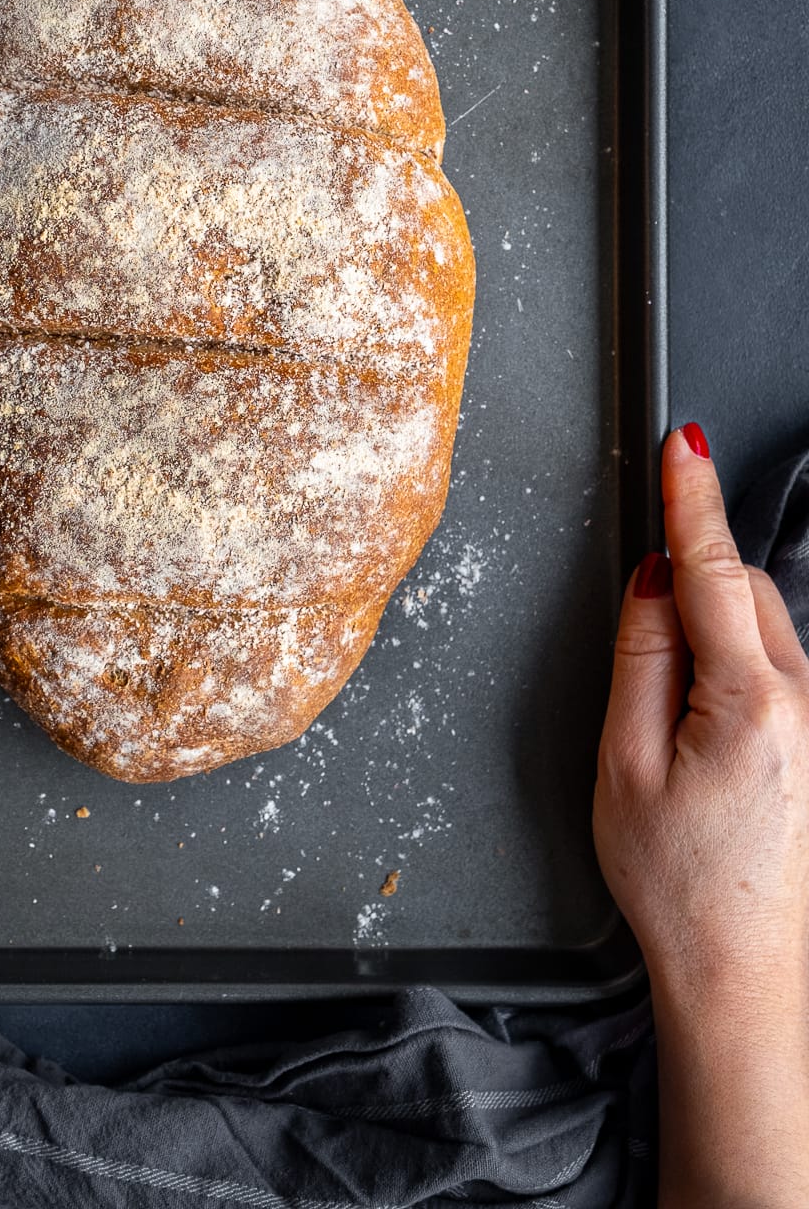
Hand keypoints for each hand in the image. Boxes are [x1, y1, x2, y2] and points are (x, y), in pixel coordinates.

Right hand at [595, 421, 808, 1207]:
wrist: (744, 971)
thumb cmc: (678, 883)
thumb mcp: (623, 763)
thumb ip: (639, 656)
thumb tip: (652, 581)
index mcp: (754, 703)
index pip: (712, 572)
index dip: (691, 499)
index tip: (683, 442)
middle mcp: (807, 704)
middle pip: (740, 591)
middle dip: (688, 583)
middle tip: (638, 670)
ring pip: (758, 627)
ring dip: (708, 630)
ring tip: (666, 729)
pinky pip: (771, 665)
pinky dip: (729, 662)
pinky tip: (697, 731)